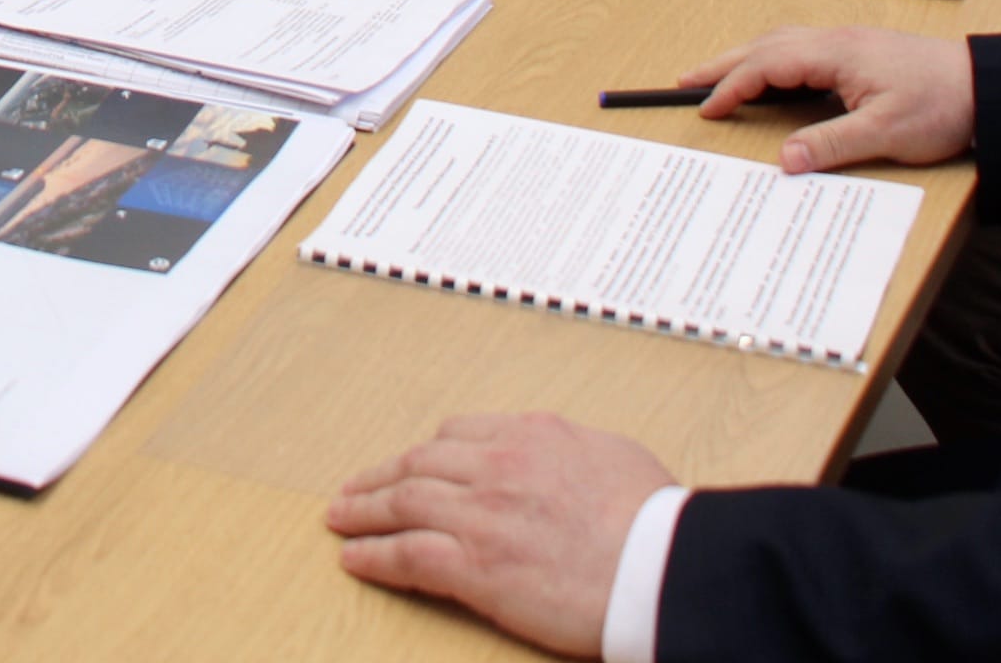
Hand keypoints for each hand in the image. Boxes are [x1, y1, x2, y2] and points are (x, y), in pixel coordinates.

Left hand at [327, 412, 673, 655]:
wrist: (660, 565)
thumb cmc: (656, 520)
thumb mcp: (615, 455)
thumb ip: (573, 448)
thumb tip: (562, 455)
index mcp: (532, 435)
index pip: (460, 433)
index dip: (428, 451)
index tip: (413, 462)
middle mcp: (497, 465)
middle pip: (419, 463)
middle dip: (381, 476)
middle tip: (355, 487)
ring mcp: (481, 515)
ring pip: (402, 502)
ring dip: (363, 510)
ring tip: (340, 518)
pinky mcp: (474, 565)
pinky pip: (406, 554)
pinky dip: (373, 554)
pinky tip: (354, 557)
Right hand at [683, 25, 975, 173]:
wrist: (988, 87)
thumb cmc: (943, 105)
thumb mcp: (885, 133)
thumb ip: (830, 145)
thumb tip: (784, 159)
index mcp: (836, 53)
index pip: (768, 65)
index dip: (733, 86)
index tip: (706, 107)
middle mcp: (837, 41)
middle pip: (766, 45)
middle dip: (725, 63)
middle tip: (688, 81)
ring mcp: (850, 44)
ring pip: (783, 42)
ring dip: (748, 58)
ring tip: (721, 76)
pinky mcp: (862, 52)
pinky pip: (802, 48)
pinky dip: (774, 59)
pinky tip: (774, 75)